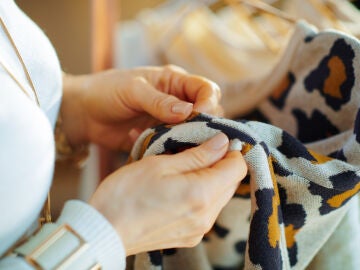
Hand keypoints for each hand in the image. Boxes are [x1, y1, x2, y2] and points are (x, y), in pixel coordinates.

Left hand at [61, 65, 222, 150]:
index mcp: (175, 82)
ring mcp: (170, 123)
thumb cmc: (106, 91)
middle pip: (206, 113)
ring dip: (189, 141)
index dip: (208, 103)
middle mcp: (177, 102)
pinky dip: (173, 152)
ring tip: (176, 148)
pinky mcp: (161, 139)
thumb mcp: (132, 90)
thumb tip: (187, 112)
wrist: (84, 114)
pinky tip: (160, 152)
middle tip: (191, 137)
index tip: (199, 117)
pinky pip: (176, 147)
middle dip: (203, 126)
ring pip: (194, 133)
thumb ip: (159, 101)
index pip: (206, 89)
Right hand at [89, 133, 246, 254]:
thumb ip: (198, 154)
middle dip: (220, 163)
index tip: (215, 140)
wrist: (104, 231)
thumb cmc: (126, 194)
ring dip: (209, 178)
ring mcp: (199, 230)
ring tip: (184, 167)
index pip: (238, 168)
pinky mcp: (189, 236)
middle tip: (196, 150)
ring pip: (219, 195)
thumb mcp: (160, 164)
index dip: (231, 150)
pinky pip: (206, 210)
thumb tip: (223, 142)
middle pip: (231, 182)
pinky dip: (200, 194)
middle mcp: (206, 216)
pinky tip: (179, 186)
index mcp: (202, 194)